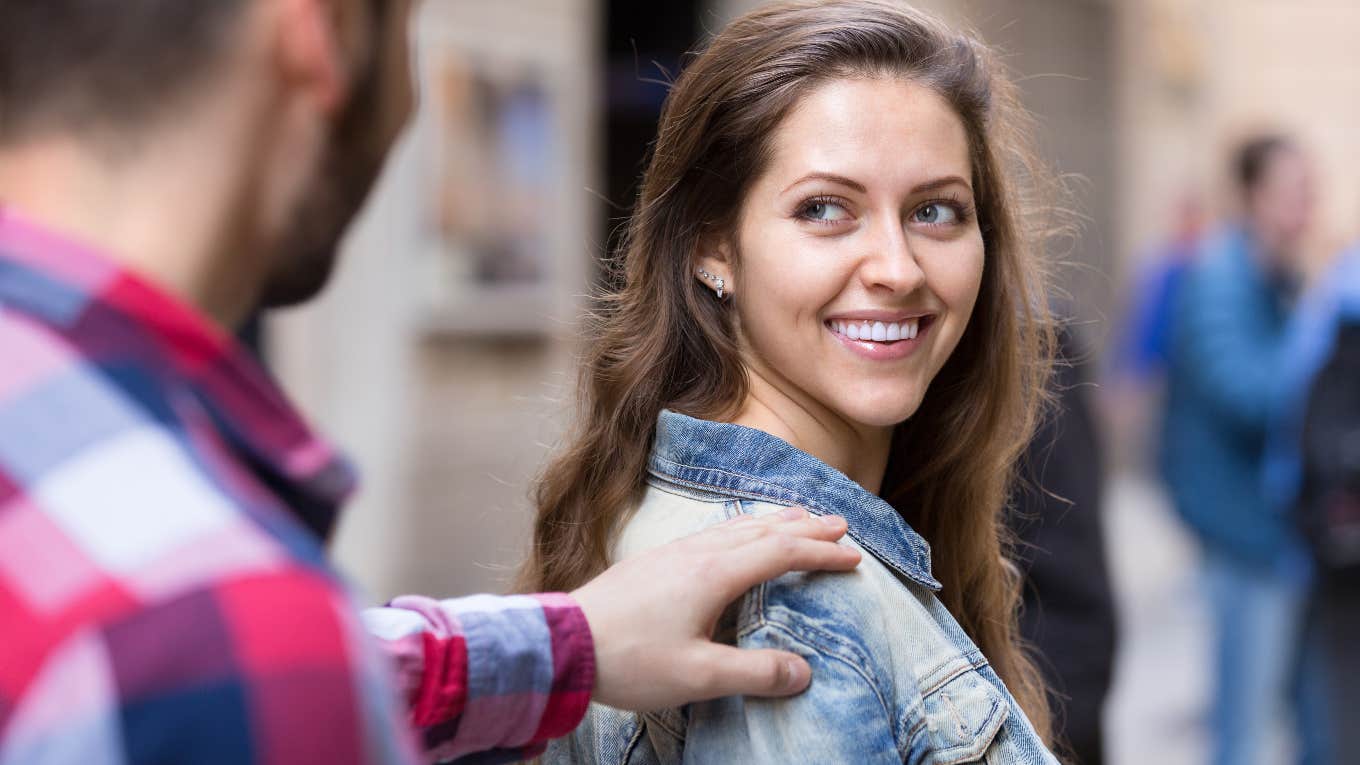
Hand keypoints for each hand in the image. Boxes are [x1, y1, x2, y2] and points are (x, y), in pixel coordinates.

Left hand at [570, 507, 860, 710]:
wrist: (563, 643)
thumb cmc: (629, 659)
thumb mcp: (697, 676)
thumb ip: (754, 673)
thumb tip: (804, 672)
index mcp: (715, 573)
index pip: (781, 553)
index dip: (821, 553)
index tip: (853, 557)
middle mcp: (698, 552)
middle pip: (763, 529)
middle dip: (805, 527)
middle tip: (839, 523)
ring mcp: (674, 552)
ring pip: (737, 526)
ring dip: (774, 521)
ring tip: (798, 517)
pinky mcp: (656, 560)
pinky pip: (714, 531)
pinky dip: (743, 527)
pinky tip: (736, 536)